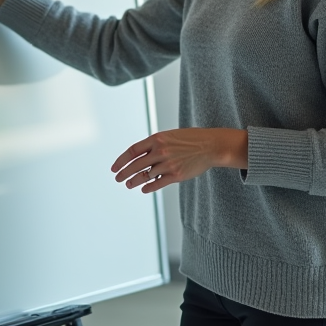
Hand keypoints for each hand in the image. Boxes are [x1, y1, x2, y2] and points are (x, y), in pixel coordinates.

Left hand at [111, 128, 247, 193]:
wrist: (211, 145)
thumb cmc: (190, 139)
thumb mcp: (169, 136)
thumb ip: (154, 145)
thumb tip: (139, 156)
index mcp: (157, 139)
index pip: (132, 151)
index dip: (121, 160)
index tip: (114, 168)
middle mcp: (160, 151)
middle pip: (135, 165)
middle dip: (124, 173)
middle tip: (117, 178)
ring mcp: (168, 164)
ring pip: (145, 175)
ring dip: (134, 181)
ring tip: (128, 184)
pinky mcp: (176, 175)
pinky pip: (157, 183)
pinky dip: (148, 187)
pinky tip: (143, 189)